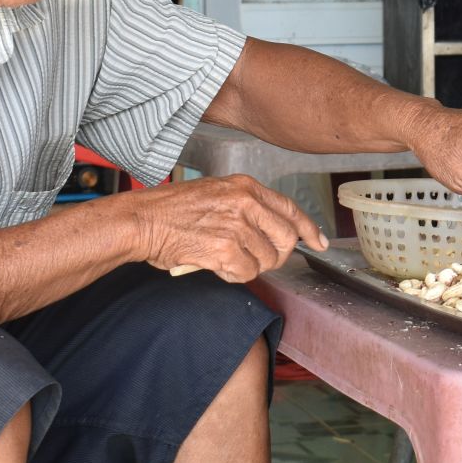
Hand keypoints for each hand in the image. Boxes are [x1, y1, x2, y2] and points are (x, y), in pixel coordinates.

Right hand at [125, 174, 326, 282]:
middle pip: (287, 239)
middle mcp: (246, 202)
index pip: (290, 209)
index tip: (318, 243)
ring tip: (224, 258)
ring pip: (267, 260)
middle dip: (277, 256)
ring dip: (248, 267)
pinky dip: (233, 275)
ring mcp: (237, 226)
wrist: (142, 220)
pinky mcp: (225, 249)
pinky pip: (246, 273)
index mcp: (246, 186)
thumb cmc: (172, 210)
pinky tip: (215, 265)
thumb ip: (245, 208)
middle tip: (259, 261)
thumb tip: (271, 231)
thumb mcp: (215, 193)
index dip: (309, 229)